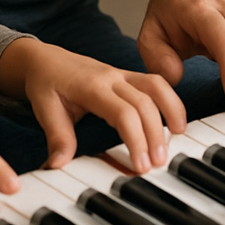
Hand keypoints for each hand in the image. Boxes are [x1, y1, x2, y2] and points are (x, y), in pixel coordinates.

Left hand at [1, 40, 185, 173]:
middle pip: (145, 102)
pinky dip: (169, 99)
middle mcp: (112, 77)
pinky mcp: (128, 76)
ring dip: (171, 109)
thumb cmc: (46, 83)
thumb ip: (57, 136)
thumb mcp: (45, 109)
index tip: (141, 166)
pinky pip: (155, 83)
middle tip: (159, 163)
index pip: (123, 112)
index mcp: (92, 86)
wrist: (45, 59)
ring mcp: (122, 74)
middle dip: (155, 134)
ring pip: (156, 85)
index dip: (136, 139)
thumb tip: (60, 165)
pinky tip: (174, 119)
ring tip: (179, 136)